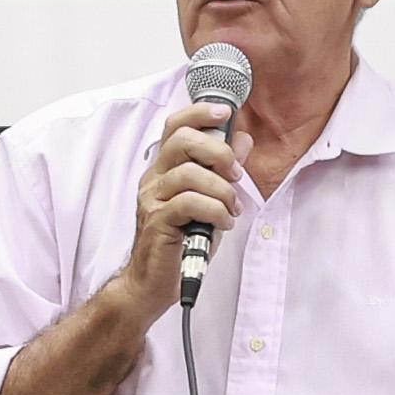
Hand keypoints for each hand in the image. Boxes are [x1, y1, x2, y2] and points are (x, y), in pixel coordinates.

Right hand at [111, 102, 240, 309]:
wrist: (155, 283)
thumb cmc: (183, 242)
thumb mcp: (212, 200)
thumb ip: (224, 170)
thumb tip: (242, 139)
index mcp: (166, 168)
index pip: (176, 126)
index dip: (200, 113)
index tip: (226, 112)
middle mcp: (155, 178)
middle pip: (182, 140)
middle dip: (218, 152)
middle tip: (235, 174)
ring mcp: (152, 198)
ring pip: (189, 173)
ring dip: (222, 190)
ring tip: (232, 209)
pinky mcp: (157, 220)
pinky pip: (190, 203)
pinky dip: (215, 210)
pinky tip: (223, 223)